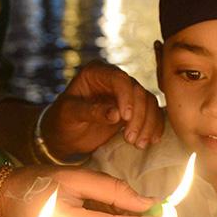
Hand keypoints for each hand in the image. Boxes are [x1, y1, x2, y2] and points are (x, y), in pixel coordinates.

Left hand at [42, 60, 165, 155]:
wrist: (65, 135)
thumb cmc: (62, 121)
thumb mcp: (71, 114)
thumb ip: (91, 111)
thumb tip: (116, 114)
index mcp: (96, 73)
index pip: (119, 79)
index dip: (126, 97)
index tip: (125, 118)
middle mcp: (114, 79)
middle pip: (137, 91)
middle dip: (139, 116)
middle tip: (131, 139)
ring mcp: (125, 94)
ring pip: (148, 102)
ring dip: (148, 123)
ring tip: (139, 144)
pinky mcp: (134, 109)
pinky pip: (151, 113)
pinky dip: (154, 126)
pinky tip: (152, 140)